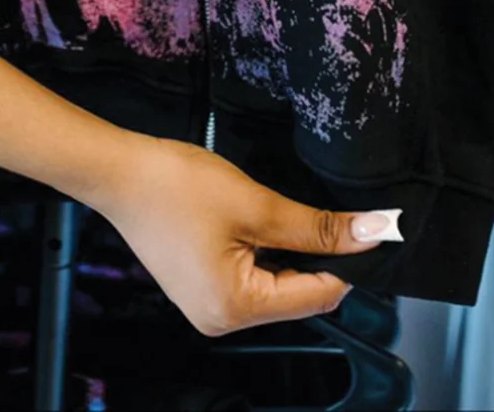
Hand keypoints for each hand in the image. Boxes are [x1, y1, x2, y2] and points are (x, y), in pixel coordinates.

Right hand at [83, 136, 397, 335]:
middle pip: (298, 295)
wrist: (120, 172)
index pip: (318, 296)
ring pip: (278, 286)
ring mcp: (209, 308)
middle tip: (328, 213)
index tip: (368, 228)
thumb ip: (319, 227)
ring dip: (293, 253)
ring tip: (286, 213)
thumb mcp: (258, 205)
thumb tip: (373, 234)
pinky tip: (265, 223)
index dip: (348, 262)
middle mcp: (221, 320)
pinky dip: (268, 254)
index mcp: (235, 309)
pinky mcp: (201, 290)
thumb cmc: (178, 186)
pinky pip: (253, 279)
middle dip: (319, 257)